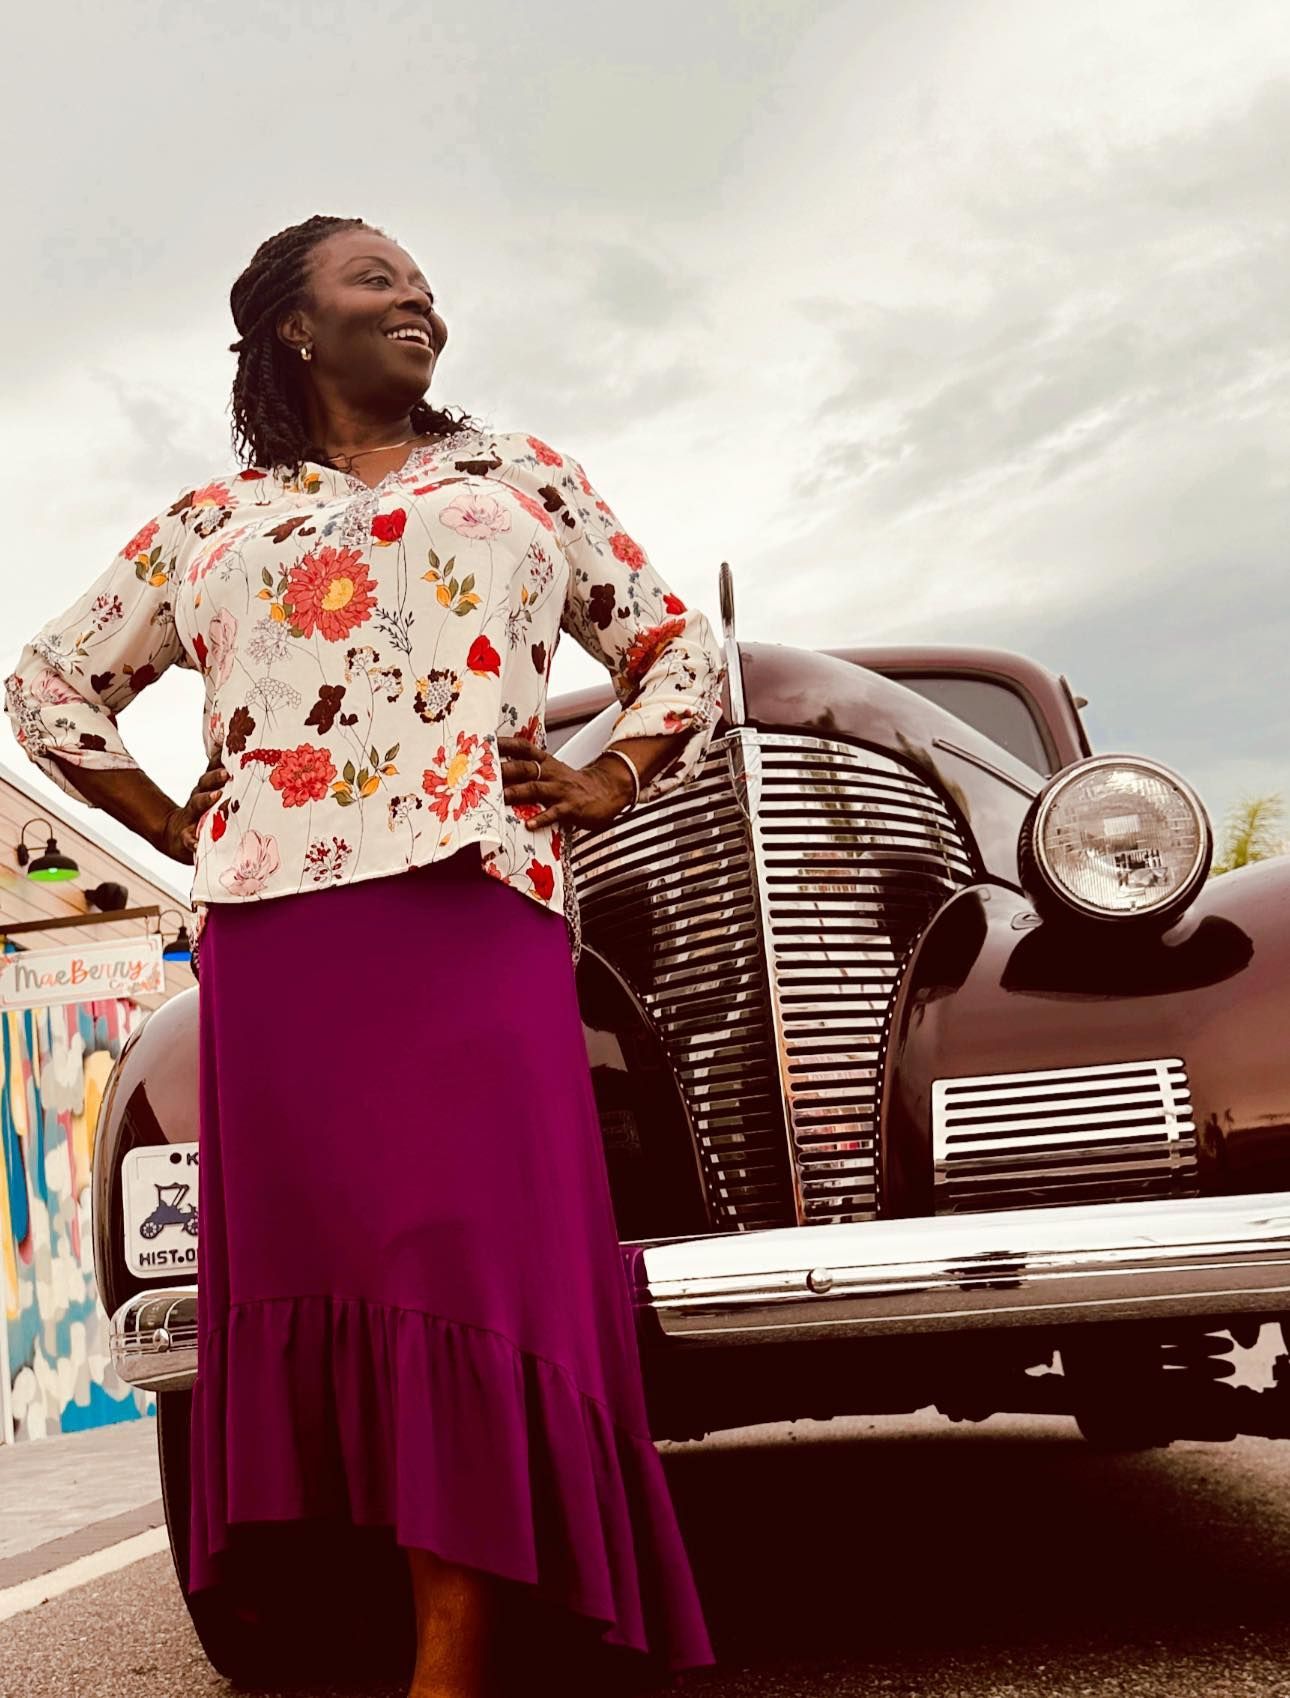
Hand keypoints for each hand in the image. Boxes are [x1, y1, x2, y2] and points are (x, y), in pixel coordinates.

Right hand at [158, 754, 229, 863]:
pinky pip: (189, 839)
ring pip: (197, 804)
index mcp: (207, 789)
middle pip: (205, 783)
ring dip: (206, 799)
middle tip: (227, 773)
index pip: (213, 770)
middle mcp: (198, 798)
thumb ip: (229, 786)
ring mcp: (191, 817)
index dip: (220, 760)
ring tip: (216, 795)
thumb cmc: (204, 815)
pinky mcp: (186, 837)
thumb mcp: (214, 798)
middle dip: (215, 776)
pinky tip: (197, 844)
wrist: (176, 835)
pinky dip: (193, 841)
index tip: (230, 750)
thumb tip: (251, 765)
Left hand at [499, 737, 635, 830]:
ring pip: (536, 788)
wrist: (607, 791)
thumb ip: (529, 772)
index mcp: (546, 762)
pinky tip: (530, 824)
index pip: (523, 748)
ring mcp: (561, 790)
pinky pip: (555, 813)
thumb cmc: (573, 785)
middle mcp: (551, 773)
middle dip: (504, 770)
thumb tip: (499, 773)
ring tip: (501, 797)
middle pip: (524, 768)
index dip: (505, 744)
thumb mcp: (552, 772)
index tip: (486, 742)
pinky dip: (542, 819)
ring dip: (517, 792)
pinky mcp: (571, 807)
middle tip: (483, 772)